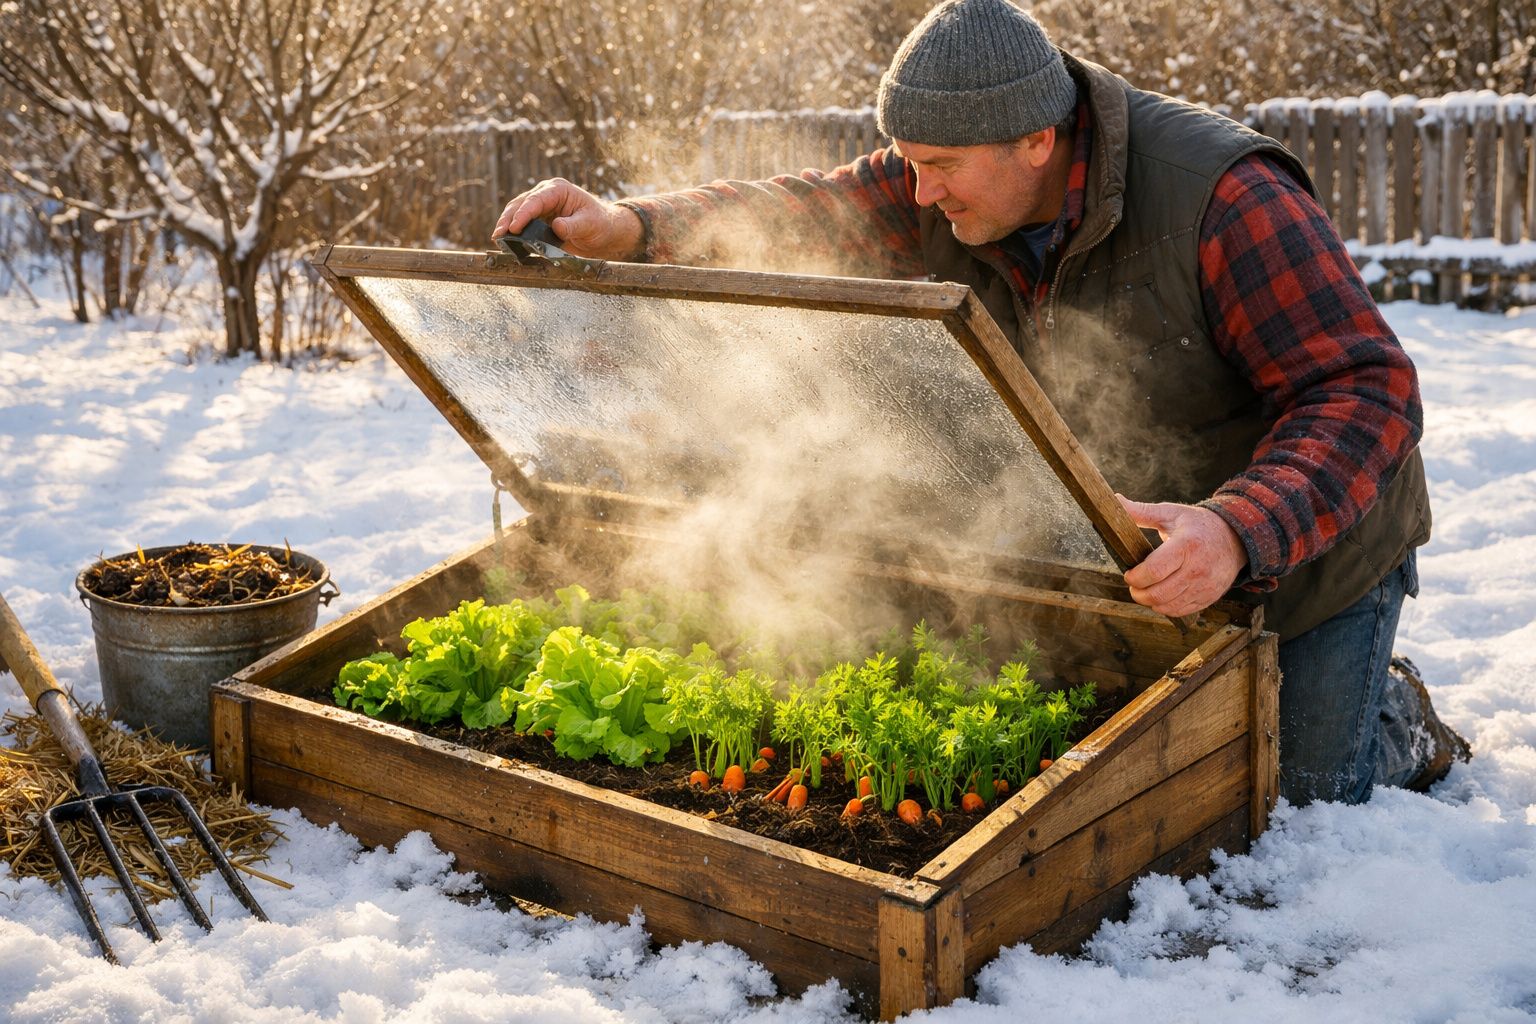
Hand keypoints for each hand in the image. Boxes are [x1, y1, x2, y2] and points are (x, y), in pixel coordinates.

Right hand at [492, 178, 645, 259]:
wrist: (604, 232)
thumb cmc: (600, 223)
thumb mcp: (589, 224)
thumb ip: (572, 225)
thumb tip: (555, 227)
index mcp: (558, 190)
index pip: (536, 200)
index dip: (523, 214)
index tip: (514, 228)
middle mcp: (546, 194)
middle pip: (521, 204)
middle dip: (508, 219)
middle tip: (498, 234)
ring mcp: (541, 207)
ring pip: (517, 212)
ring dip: (506, 225)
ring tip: (497, 238)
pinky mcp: (539, 220)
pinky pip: (523, 224)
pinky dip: (513, 232)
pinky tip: (506, 242)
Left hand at [1117, 494, 1247, 616]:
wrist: (1235, 538)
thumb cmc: (1197, 525)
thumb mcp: (1171, 513)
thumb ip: (1142, 511)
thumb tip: (1115, 501)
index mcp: (1186, 546)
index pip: (1154, 571)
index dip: (1135, 577)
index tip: (1128, 573)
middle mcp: (1198, 569)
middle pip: (1158, 594)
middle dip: (1138, 593)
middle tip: (1133, 585)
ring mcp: (1205, 586)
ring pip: (1167, 606)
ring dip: (1149, 602)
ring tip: (1145, 590)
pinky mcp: (1209, 597)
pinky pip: (1180, 611)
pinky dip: (1165, 607)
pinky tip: (1161, 595)